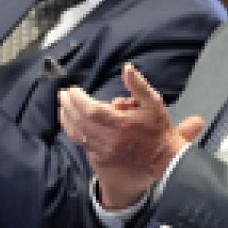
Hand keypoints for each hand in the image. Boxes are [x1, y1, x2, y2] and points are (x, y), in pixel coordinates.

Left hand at [59, 63, 202, 210]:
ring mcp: (105, 150)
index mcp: (121, 123)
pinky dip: (74, 132)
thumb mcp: (153, 102)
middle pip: (79, 121)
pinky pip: (82, 144)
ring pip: (76, 134)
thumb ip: (138, 85)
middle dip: (67, 105)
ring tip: (63, 107)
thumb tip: (127, 68)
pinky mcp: (103, 158)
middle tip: (63, 94)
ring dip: (66, 119)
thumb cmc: (158, 128)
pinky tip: (73, 123)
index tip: (73, 89)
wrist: (163, 158)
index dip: (77, 98)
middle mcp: (110, 138)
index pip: (90, 109)